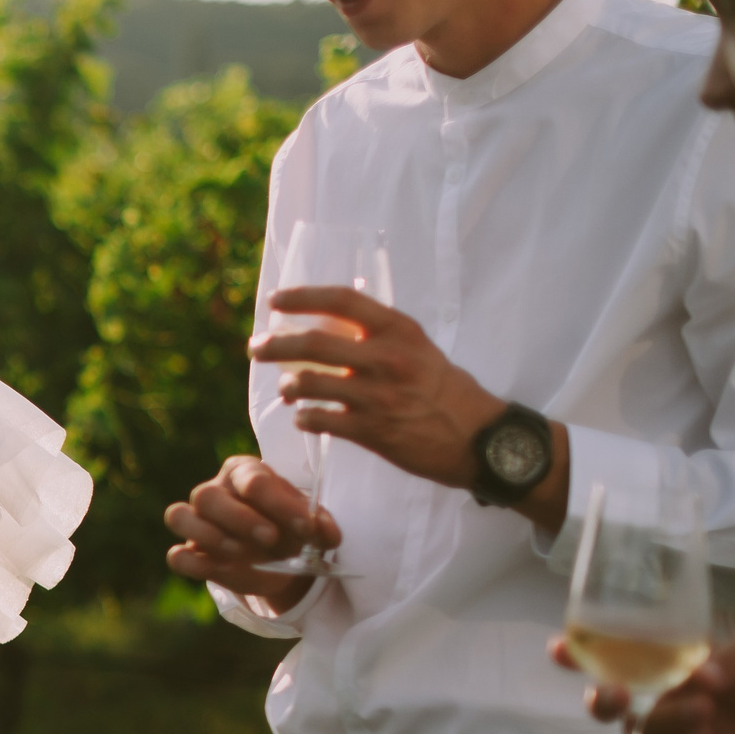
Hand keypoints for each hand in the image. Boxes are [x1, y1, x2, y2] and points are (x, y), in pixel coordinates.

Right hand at [163, 454, 336, 611]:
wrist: (280, 558)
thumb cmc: (292, 528)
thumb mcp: (311, 525)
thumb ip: (321, 526)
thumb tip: (327, 534)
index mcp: (245, 473)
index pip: (253, 481)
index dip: (278, 504)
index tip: (305, 527)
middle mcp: (215, 490)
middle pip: (206, 495)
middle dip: (239, 519)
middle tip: (270, 538)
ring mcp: (196, 520)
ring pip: (178, 516)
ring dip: (210, 536)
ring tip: (240, 553)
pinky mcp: (190, 552)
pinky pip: (176, 556)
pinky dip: (192, 563)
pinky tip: (220, 568)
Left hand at [251, 288, 515, 495]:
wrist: (478, 437)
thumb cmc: (444, 389)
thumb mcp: (418, 348)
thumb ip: (377, 336)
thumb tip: (325, 323)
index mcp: (399, 330)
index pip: (342, 299)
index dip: (302, 296)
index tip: (276, 300)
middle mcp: (387, 358)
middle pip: (313, 343)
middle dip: (274, 345)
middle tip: (255, 348)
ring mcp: (378, 396)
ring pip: (309, 383)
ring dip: (289, 387)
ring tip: (288, 390)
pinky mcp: (372, 431)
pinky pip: (320, 420)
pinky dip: (304, 418)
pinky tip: (305, 417)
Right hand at [553, 631, 734, 733]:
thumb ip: (725, 657)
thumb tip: (702, 676)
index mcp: (660, 662)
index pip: (611, 655)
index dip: (579, 652)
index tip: (560, 648)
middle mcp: (653, 695)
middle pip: (604, 698)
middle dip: (599, 697)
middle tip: (616, 694)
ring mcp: (664, 729)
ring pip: (636, 726)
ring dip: (663, 715)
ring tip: (703, 707)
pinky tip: (707, 726)